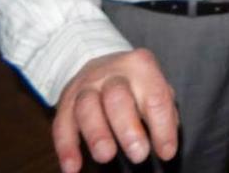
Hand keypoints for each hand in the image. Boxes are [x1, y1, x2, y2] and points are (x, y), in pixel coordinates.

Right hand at [52, 49, 177, 172]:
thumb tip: (165, 146)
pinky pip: (62, 124)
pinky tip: (73, 168)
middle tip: (139, 155)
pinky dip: (66, 148)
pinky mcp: (65, 102)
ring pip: (87, 107)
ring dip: (96, 134)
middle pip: (117, 97)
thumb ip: (163, 113)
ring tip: (106, 156)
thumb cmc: (136, 85)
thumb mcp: (155, 88)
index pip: (155, 97)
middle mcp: (112, 73)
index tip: (167, 153)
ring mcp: (86, 86)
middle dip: (128, 128)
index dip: (162, 127)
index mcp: (141, 66)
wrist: (102, 65)